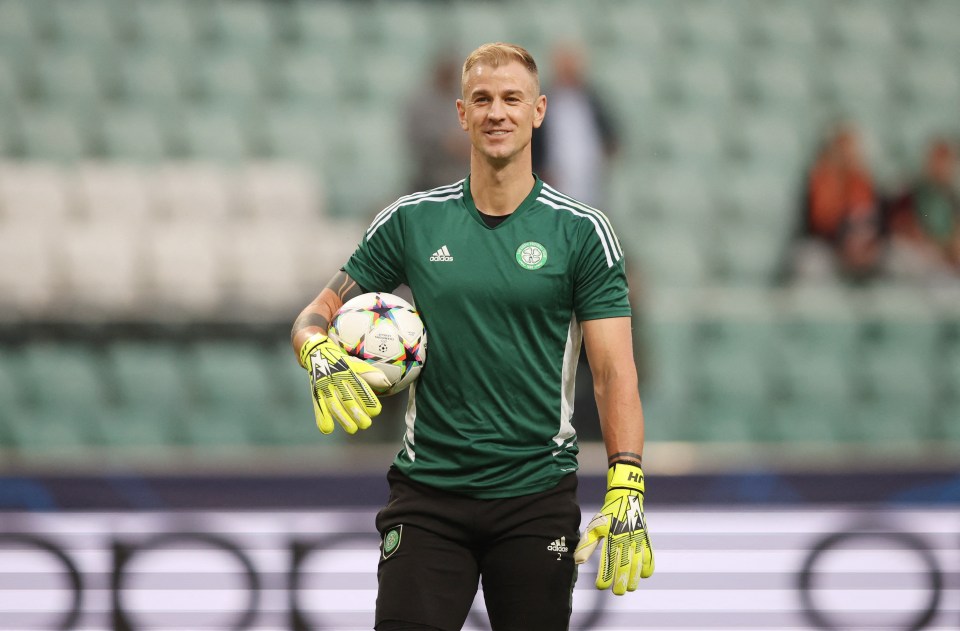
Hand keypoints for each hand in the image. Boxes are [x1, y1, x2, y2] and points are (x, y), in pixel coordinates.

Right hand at [299, 333, 383, 434]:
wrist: (317, 353)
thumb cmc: (342, 363)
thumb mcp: (357, 365)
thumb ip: (371, 375)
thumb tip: (386, 383)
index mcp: (349, 373)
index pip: (360, 388)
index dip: (368, 400)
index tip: (375, 411)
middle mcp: (337, 380)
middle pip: (347, 398)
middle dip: (357, 413)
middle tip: (366, 424)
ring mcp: (325, 387)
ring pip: (334, 405)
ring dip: (343, 419)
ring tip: (353, 429)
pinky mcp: (316, 393)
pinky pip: (318, 406)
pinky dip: (321, 418)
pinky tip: (327, 429)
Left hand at [574, 462, 653, 593]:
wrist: (626, 497)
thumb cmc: (608, 514)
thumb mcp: (595, 526)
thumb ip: (587, 545)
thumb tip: (578, 561)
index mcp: (612, 537)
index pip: (608, 561)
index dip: (604, 576)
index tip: (600, 587)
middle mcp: (626, 540)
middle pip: (624, 565)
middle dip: (621, 581)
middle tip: (617, 592)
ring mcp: (638, 540)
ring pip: (637, 563)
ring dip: (634, 578)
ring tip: (630, 589)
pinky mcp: (645, 538)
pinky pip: (649, 555)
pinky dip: (648, 566)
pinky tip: (644, 575)